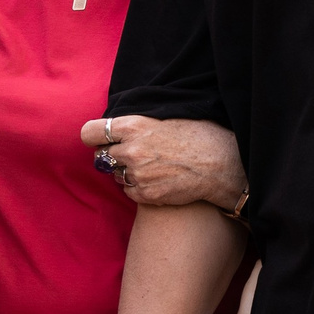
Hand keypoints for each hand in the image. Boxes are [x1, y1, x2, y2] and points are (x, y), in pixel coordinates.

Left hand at [81, 115, 247, 210]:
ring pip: (115, 175)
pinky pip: (128, 191)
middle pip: (101, 157)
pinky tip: (156, 180)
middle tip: (131, 155)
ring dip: (126, 172)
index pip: (90, 132)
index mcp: (134, 126)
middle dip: (112, 156)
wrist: (222, 166)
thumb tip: (120, 128)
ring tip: (151, 167)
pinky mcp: (145, 195)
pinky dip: (137, 188)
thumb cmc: (200, 137)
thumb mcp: (167, 118)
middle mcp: (130, 151)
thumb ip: (139, 124)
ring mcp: (137, 175)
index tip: (99, 139)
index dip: (94, 137)